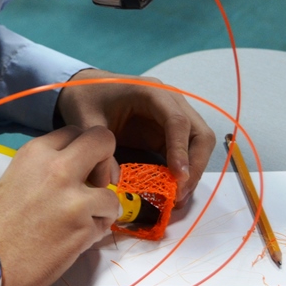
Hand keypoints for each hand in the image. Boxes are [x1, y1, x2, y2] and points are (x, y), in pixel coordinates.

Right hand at [0, 126, 119, 285]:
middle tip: (97, 183)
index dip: (83, 150)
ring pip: (111, 194)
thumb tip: (78, 172)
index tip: (81, 168)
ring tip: (82, 222)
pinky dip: (95, 232)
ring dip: (102, 209)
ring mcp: (73, 197)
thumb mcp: (17, 177)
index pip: (75, 132)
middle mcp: (57, 168)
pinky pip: (105, 223)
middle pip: (103, 140)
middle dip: (106, 161)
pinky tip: (74, 239)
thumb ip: (46, 168)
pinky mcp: (84, 227)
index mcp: (36, 152)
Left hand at [54, 68, 214, 204]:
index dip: (180, 149)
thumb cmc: (87, 99)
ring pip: (199, 145)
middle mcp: (171, 103)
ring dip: (194, 171)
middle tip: (179, 194)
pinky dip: (184, 172)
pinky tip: (172, 190)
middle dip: (195, 166)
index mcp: (151, 92)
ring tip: (177, 197)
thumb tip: (112, 181)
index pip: (177, 121)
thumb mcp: (86, 120)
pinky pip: (186, 153)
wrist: (86, 88)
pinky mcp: (168, 133)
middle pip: (200, 134)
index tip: (179, 177)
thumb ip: (98, 148)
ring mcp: (172, 117)